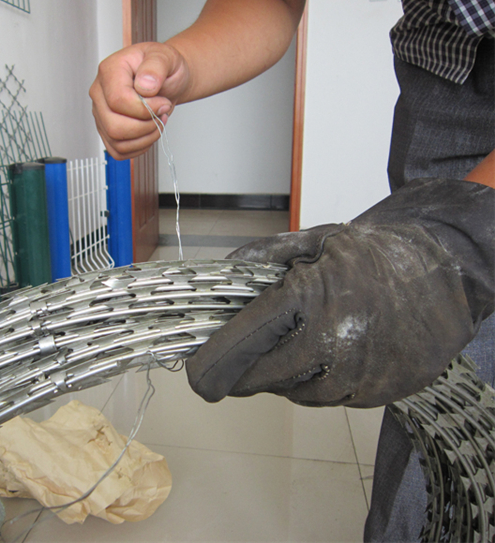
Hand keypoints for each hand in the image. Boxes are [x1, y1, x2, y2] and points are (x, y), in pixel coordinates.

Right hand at [89, 42, 189, 159]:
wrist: (166, 79)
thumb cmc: (163, 68)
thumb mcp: (166, 57)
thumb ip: (155, 67)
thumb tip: (144, 85)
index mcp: (110, 71)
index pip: (118, 100)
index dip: (144, 108)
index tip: (163, 104)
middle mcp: (100, 93)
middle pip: (114, 126)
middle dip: (145, 126)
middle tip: (161, 115)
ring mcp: (101, 113)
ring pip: (116, 141)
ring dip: (145, 138)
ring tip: (157, 122)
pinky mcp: (106, 130)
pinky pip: (118, 150)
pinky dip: (138, 147)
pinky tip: (149, 132)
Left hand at [186, 179, 494, 407]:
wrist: (445, 274)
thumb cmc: (374, 255)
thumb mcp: (315, 240)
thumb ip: (261, 257)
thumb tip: (220, 273)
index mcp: (307, 298)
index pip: (243, 342)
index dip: (212, 364)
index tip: (196, 376)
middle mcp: (331, 342)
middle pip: (262, 378)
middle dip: (241, 375)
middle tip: (235, 366)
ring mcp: (358, 373)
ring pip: (294, 393)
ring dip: (282, 377)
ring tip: (296, 344)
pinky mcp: (378, 393)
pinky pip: (328, 400)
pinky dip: (316, 383)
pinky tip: (327, 355)